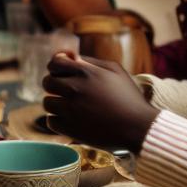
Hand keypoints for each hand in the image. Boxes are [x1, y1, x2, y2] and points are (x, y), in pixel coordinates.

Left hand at [41, 51, 157, 151]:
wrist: (138, 128)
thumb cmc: (129, 97)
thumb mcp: (115, 71)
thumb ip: (91, 62)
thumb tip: (71, 57)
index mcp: (85, 72)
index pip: (54, 63)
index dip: (56, 67)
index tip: (62, 72)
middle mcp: (74, 89)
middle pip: (47, 82)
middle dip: (55, 85)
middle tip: (67, 92)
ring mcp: (70, 110)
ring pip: (47, 102)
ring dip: (56, 104)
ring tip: (72, 108)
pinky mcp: (70, 128)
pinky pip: (51, 121)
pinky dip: (58, 121)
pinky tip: (72, 120)